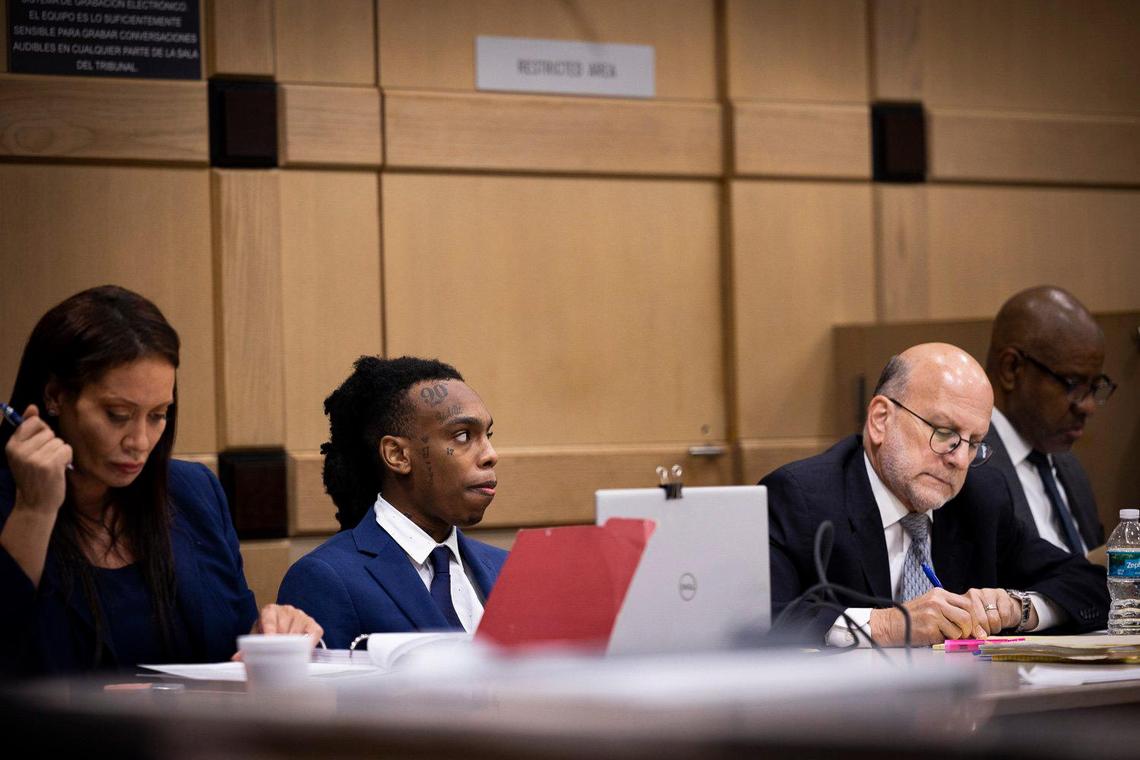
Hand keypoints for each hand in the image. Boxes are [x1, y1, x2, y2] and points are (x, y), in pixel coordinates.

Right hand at [5, 405, 71, 516]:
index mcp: (12, 446)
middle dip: (51, 444)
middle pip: (49, 432)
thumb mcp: (24, 453)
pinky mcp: (50, 465)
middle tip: (44, 461)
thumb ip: (28, 429)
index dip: (42, 432)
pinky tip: (58, 470)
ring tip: (50, 467)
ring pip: (59, 441)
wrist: (35, 504)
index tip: (38, 446)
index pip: (33, 422)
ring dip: (60, 453)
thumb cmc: (33, 476)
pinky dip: (67, 459)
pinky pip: (66, 449)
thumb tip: (32, 407)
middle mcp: (20, 451)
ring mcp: (35, 458)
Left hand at [231, 604, 323, 660]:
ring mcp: (301, 615)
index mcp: (270, 610)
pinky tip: (303, 651)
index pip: (269, 619)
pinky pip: (313, 634)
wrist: (282, 626)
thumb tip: (238, 658)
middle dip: (281, 644)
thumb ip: (249, 647)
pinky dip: (309, 644)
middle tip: (277, 656)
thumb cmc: (268, 632)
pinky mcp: (312, 623)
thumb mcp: (257, 637)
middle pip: (284, 628)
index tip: (270, 640)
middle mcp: (287, 610)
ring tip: (287, 655)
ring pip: (298, 633)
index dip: (270, 630)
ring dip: (293, 646)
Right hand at [869, 588, 986, 645]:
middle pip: (967, 615)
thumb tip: (973, 626)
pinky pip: (948, 638)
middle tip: (968, 636)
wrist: (889, 624)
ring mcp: (933, 613)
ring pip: (960, 628)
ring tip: (943, 635)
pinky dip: (944, 641)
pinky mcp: (930, 627)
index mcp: (939, 594)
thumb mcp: (930, 607)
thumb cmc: (911, 618)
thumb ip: (950, 611)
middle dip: (970, 629)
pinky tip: (933, 637)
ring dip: (956, 636)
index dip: (975, 619)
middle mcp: (937, 601)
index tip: (977, 630)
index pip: (968, 604)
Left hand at [964, 588, 1021, 633]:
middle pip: (980, 620)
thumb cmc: (982, 617)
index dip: (973, 631)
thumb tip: (975, 640)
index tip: (977, 638)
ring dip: (995, 627)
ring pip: (993, 618)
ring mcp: (986, 592)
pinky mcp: (1001, 594)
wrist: (1001, 607)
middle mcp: (972, 594)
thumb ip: (970, 631)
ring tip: (993, 626)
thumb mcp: (971, 623)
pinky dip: (1005, 622)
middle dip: (985, 631)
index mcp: (960, 601)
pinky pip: (1004, 615)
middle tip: (986, 633)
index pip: (966, 618)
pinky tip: (1002, 620)